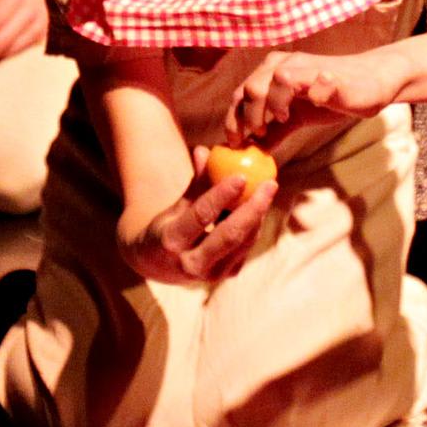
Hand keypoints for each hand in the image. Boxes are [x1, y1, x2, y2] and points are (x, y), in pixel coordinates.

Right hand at [122, 155, 276, 286]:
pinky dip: (254, 225)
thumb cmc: (167, 224)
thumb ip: (193, 181)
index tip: (242, 175)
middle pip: (230, 235)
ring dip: (257, 214)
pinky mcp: (225, 276)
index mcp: (172, 241)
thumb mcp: (174, 204)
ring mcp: (210, 275)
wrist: (157, 264)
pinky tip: (258, 206)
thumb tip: (205, 150)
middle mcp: (191, 263)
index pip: (202, 216)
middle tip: (270, 184)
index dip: (222, 195)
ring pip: (243, 241)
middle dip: (254, 208)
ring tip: (266, 189)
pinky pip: (246, 247)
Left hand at [226, 47, 406, 144]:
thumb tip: (250, 152)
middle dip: (249, 116)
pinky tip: (312, 108)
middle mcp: (287, 64)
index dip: (233, 119)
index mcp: (273, 72)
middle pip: (252, 87)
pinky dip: (311, 96)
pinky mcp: (333, 76)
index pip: (240, 94)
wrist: (371, 83)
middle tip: (258, 135)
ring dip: (273, 104)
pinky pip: (317, 82)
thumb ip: (274, 132)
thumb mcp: (296, 118)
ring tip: (282, 120)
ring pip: (278, 78)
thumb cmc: (331, 97)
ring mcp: (310, 67)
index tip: (235, 144)